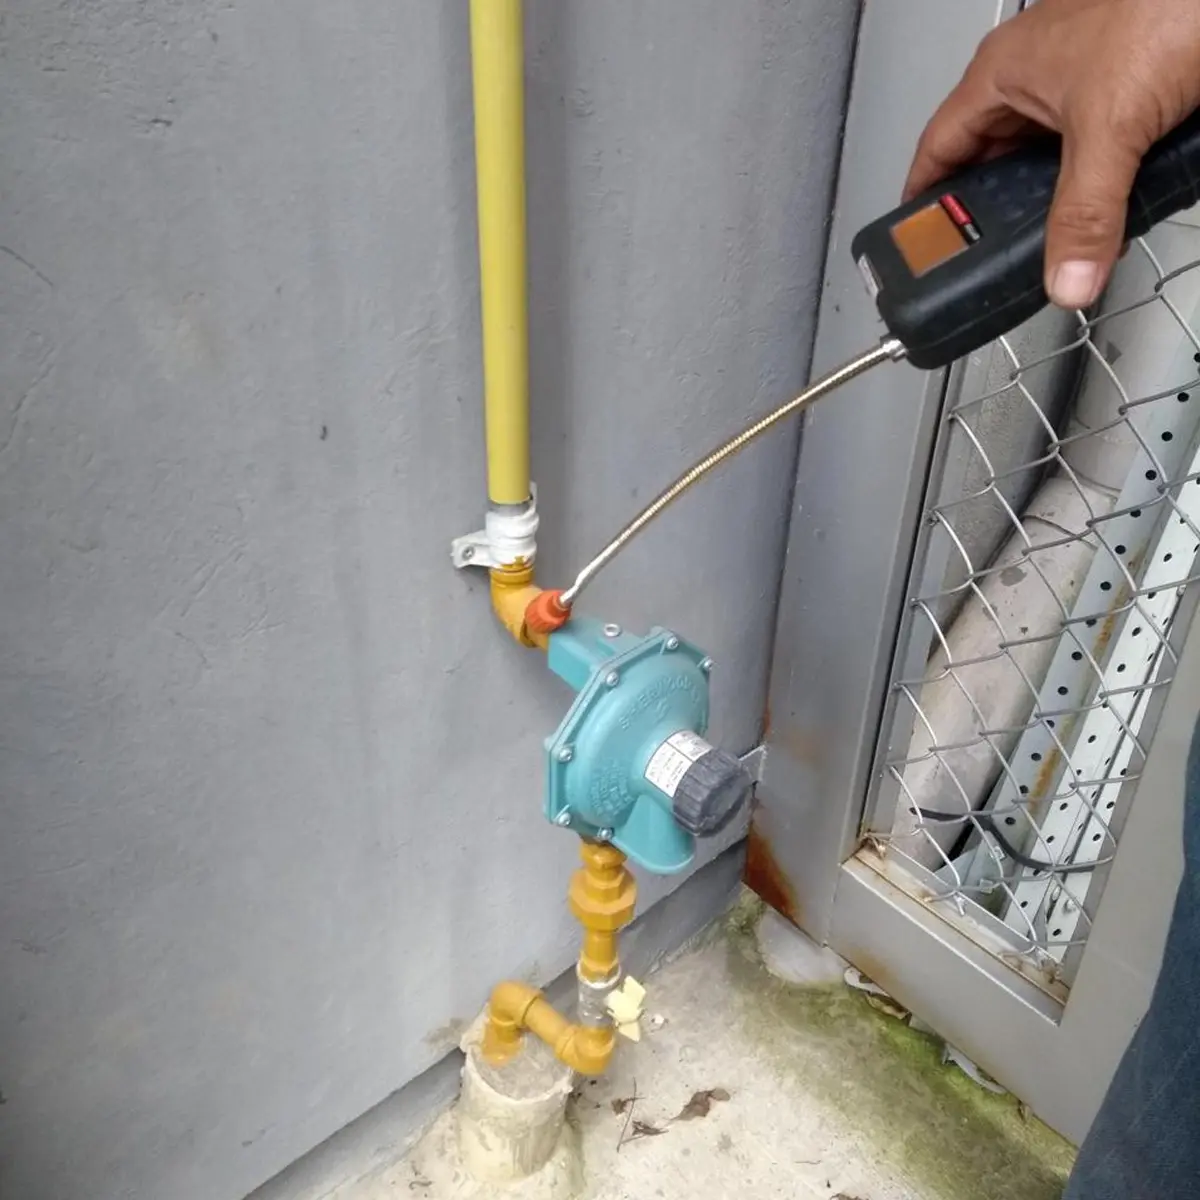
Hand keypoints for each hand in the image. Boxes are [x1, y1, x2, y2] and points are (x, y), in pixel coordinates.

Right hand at [903, 0, 1199, 308]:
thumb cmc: (1169, 3)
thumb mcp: (1111, 126)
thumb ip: (1085, 214)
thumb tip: (1066, 278)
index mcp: (1002, 72)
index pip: (937, 147)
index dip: (923, 199)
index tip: (917, 241)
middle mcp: (1036, 73)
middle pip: (992, 161)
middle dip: (993, 211)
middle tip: (988, 258)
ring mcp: (1082, 78)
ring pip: (1047, 159)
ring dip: (1052, 200)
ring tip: (1053, 239)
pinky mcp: (1128, 86)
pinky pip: (1096, 150)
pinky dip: (1097, 183)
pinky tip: (1109, 205)